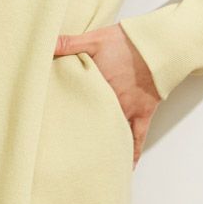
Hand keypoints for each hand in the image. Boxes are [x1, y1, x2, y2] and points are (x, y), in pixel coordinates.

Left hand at [53, 23, 159, 166]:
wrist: (157, 45)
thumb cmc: (125, 41)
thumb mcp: (94, 38)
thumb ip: (69, 43)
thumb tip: (45, 44)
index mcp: (96, 85)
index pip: (76, 101)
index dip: (64, 112)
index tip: (50, 127)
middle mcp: (112, 101)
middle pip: (92, 120)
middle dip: (80, 132)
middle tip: (66, 150)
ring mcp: (128, 109)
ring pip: (113, 131)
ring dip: (103, 143)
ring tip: (90, 161)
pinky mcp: (144, 112)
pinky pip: (139, 137)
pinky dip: (132, 151)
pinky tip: (126, 165)